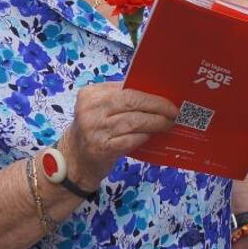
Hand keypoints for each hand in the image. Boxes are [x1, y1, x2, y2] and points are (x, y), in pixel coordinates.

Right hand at [60, 82, 178, 188]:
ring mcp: (94, 130)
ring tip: (168, 124)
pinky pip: (130, 140)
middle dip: (157, 106)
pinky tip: (152, 136)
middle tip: (174, 112)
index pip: (127, 88)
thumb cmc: (94, 130)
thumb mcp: (101, 109)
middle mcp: (90, 110)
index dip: (151, 94)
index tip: (169, 97)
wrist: (73, 160)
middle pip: (132, 102)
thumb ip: (121, 99)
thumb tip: (158, 94)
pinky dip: (144, 136)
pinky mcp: (101, 149)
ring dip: (156, 122)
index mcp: (91, 94)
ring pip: (134, 121)